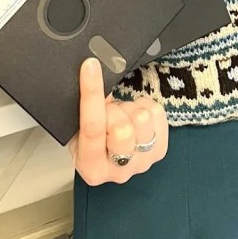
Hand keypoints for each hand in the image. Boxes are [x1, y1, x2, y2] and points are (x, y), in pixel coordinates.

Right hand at [68, 58, 168, 184]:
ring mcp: (142, 163)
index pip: (91, 127)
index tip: (90, 66)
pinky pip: (157, 113)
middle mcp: (117, 172)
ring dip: (130, 108)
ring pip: (142, 119)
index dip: (91, 92)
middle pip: (121, 128)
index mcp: (90, 167)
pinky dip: (145, 106)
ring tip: (122, 114)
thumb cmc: (93, 138)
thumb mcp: (77, 127)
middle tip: (109, 110)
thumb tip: (92, 70)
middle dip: (114, 109)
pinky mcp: (160, 151)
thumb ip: (84, 107)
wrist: (110, 151)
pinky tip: (135, 114)